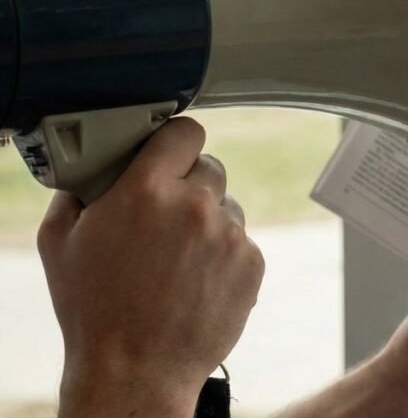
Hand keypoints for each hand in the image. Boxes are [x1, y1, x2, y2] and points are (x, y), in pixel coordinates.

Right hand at [37, 118, 264, 417]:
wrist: (136, 369)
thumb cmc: (94, 309)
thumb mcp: (60, 242)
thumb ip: (79, 191)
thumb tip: (94, 169)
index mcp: (145, 190)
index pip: (185, 132)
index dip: (177, 141)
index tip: (173, 151)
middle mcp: (193, 204)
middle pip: (210, 167)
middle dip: (190, 186)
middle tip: (168, 216)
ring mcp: (228, 233)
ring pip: (227, 207)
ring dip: (209, 223)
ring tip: (178, 261)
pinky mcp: (252, 262)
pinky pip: (242, 241)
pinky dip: (225, 255)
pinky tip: (197, 281)